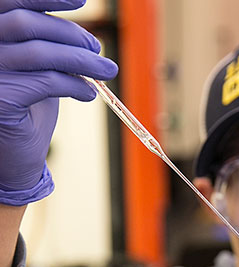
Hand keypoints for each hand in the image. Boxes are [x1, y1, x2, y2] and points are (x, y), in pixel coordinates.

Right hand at [0, 0, 117, 204]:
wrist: (14, 157)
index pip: (11, 1)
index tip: (84, 0)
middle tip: (99, 51)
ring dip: (82, 60)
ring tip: (106, 70)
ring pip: (40, 53)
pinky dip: (74, 85)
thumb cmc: (26, 109)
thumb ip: (48, 46)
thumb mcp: (36, 70)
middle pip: (27, 24)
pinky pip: (46, 82)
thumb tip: (86, 36)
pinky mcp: (1, 99)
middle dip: (72, 35)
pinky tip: (89, 93)